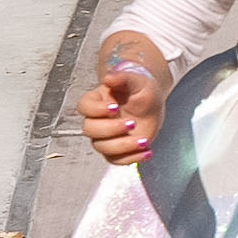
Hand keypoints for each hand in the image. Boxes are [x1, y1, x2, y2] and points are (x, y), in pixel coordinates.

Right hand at [78, 49, 168, 164]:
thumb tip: (108, 78)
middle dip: (110, 129)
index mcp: (97, 101)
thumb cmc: (141, 90)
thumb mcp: (136, 81)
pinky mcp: (117, 150)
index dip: (96, 110)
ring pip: (102, 147)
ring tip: (143, 140)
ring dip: (122, 146)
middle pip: (90, 130)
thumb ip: (122, 78)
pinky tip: (146, 151)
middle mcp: (97, 120)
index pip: (84, 107)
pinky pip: (116, 160)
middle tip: (131, 123)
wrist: (153, 105)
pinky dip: (131, 159)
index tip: (114, 108)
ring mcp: (106, 137)